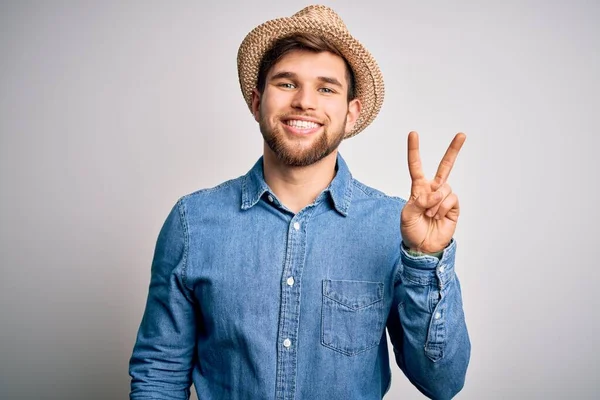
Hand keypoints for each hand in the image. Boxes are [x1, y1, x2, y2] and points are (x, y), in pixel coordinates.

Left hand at [401, 131, 465, 252]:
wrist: (423, 247)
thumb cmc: (411, 230)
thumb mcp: (407, 215)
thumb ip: (418, 201)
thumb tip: (434, 194)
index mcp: (418, 188)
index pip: (416, 166)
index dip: (414, 150)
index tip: (413, 133)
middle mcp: (433, 190)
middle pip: (445, 166)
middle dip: (454, 150)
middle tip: (462, 135)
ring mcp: (445, 198)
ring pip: (444, 189)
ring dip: (435, 204)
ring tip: (429, 216)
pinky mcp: (454, 207)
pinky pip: (451, 199)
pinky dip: (443, 208)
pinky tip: (438, 217)